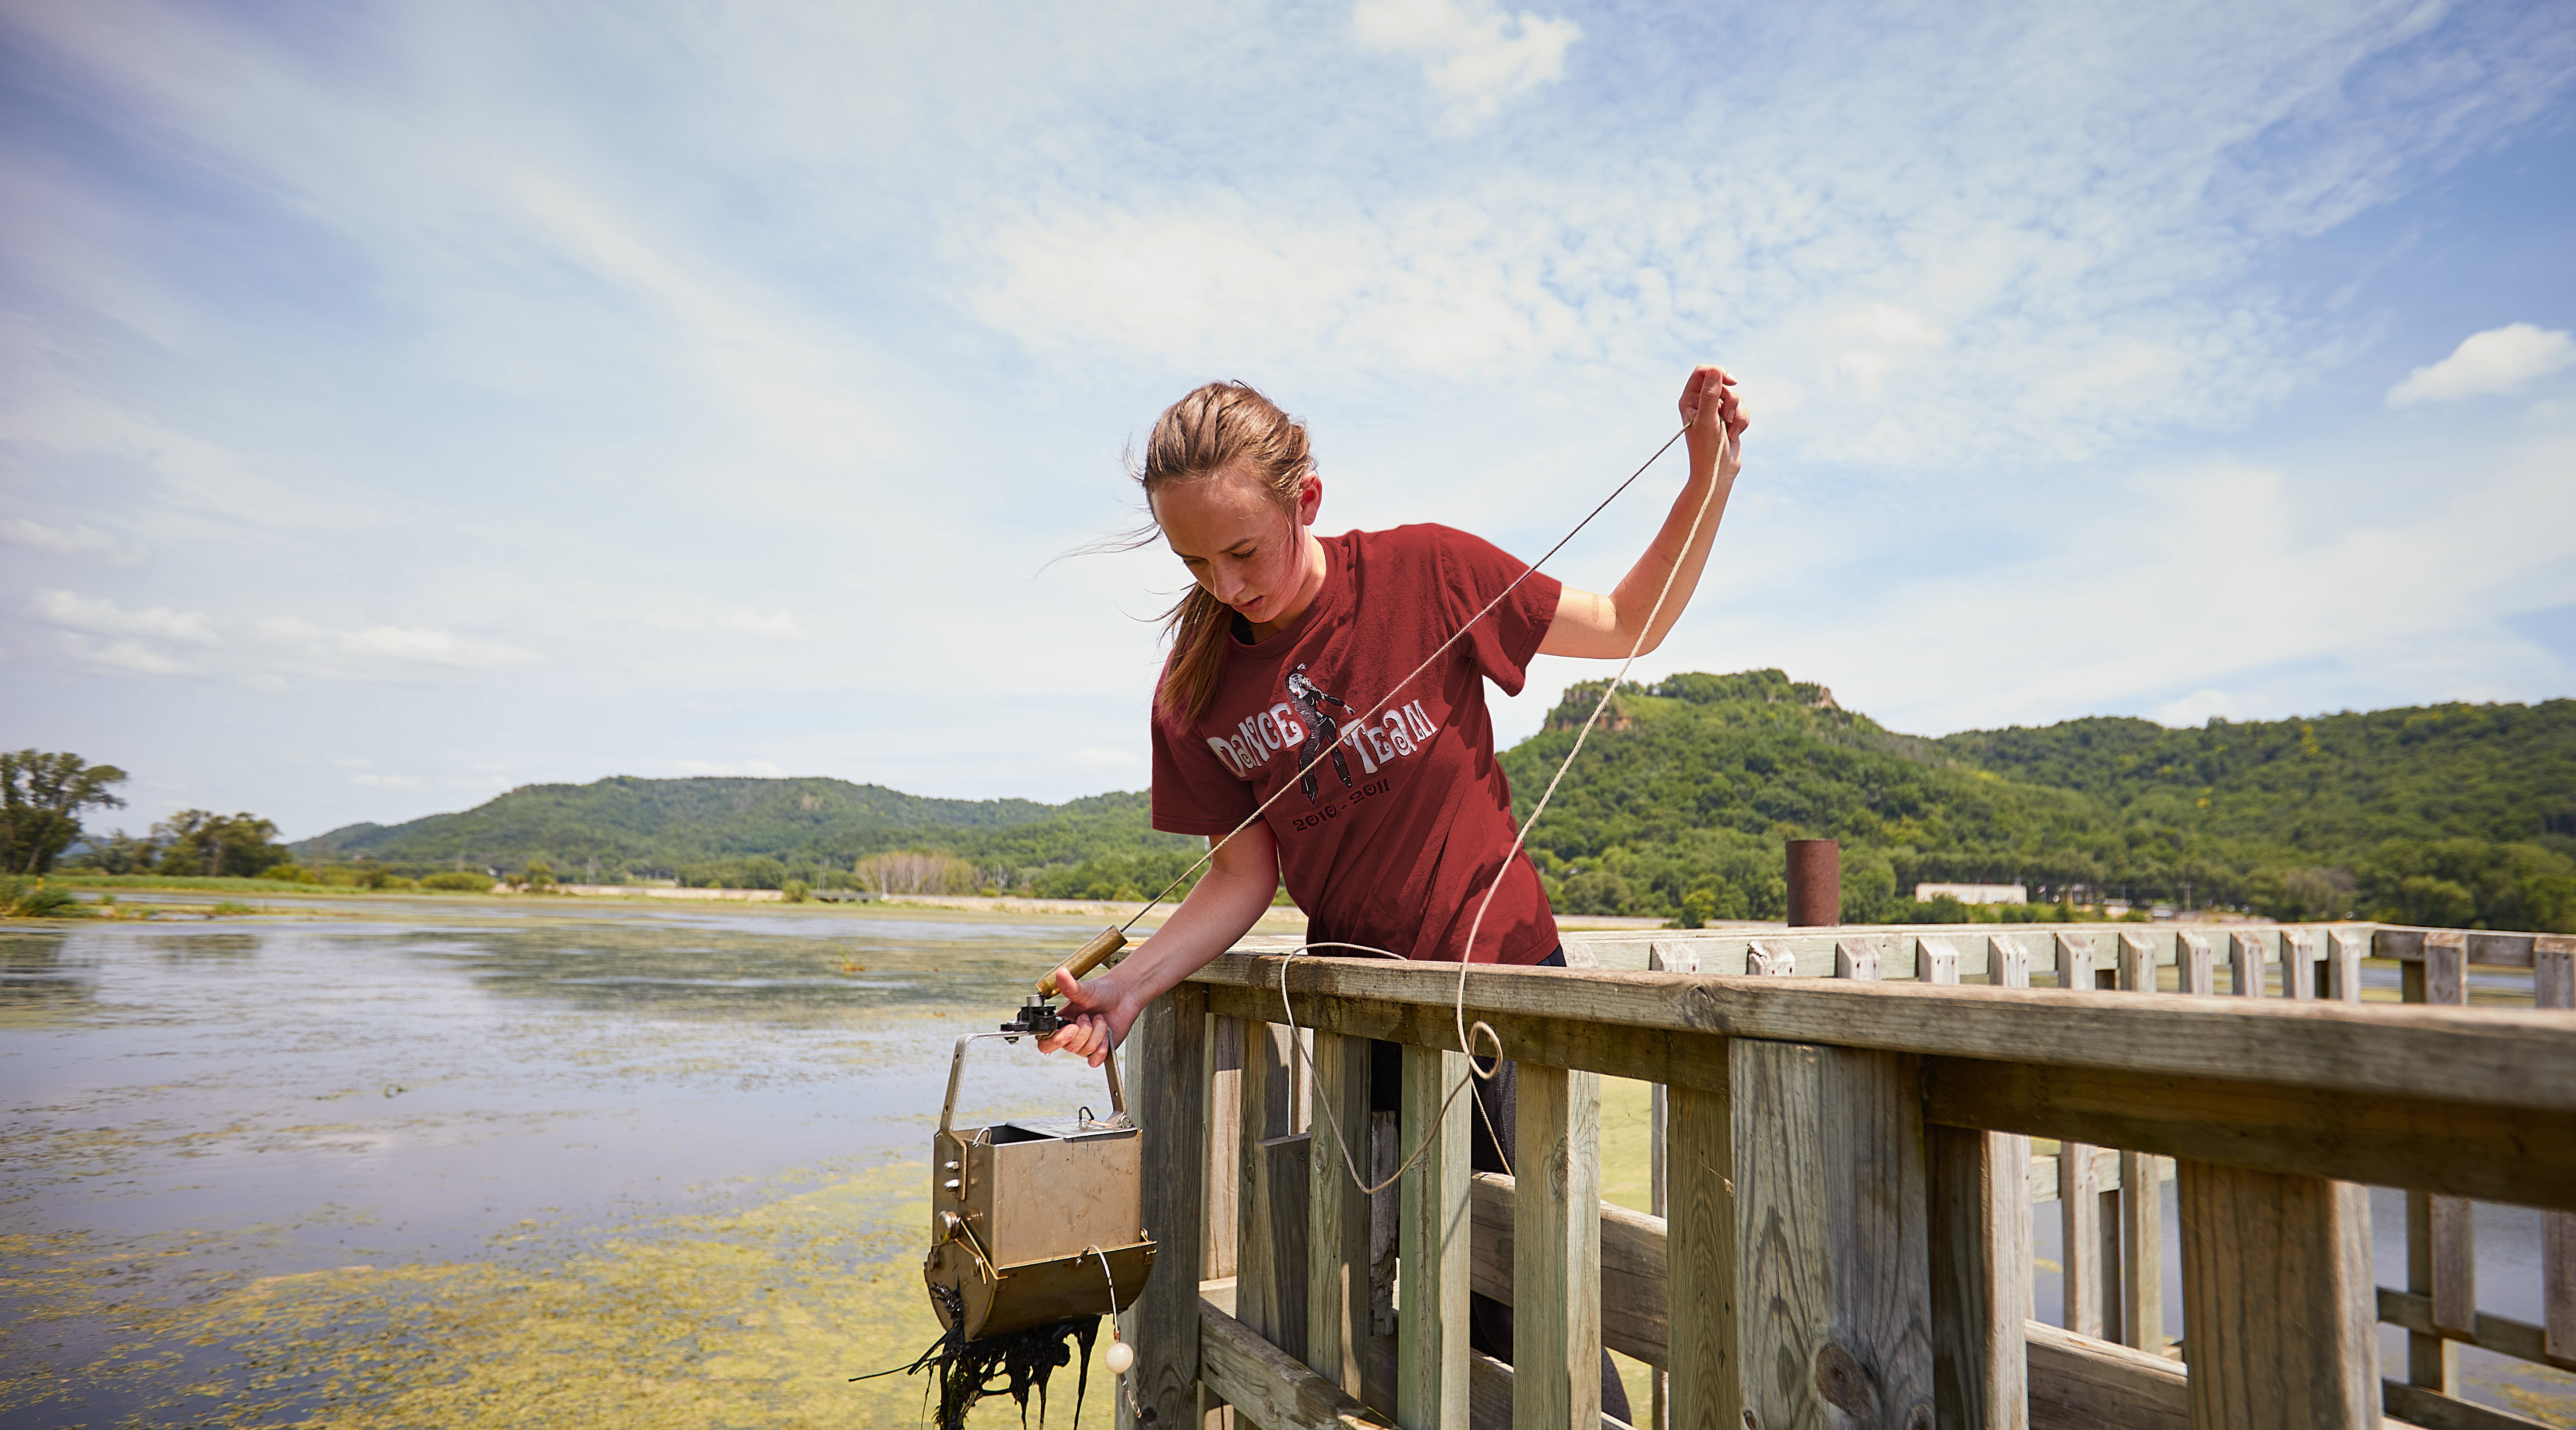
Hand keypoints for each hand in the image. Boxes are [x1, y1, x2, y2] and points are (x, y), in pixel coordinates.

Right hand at [1035, 966, 1135, 1067]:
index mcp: (1061, 1022)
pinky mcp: (1098, 1051)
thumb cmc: (1101, 992)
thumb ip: (1070, 985)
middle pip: (1069, 1047)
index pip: (1046, 1041)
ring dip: (1097, 1034)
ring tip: (1101, 1020)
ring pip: (1085, 1051)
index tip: (1072, 1027)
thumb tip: (1060, 973)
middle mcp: (1070, 1035)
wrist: (1123, 996)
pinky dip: (1102, 1049)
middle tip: (1090, 1016)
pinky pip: (1095, 1061)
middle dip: (1084, 1031)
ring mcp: (1084, 1043)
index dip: (1057, 1039)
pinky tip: (1106, 1036)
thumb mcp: (1085, 990)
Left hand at [1679, 365, 1746, 481]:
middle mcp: (1701, 403)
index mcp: (1689, 400)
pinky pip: (1742, 409)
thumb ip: (1710, 395)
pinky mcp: (1729, 419)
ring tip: (1730, 430)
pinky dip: (1743, 421)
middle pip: (1723, 382)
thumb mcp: (1708, 420)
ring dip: (1738, 413)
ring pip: (1735, 397)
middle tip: (1726, 417)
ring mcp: (1716, 411)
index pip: (1702, 372)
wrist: (1717, 473)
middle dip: (1730, 399)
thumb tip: (1715, 370)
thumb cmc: (1707, 449)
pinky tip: (1735, 435)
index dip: (1717, 372)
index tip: (1731, 382)